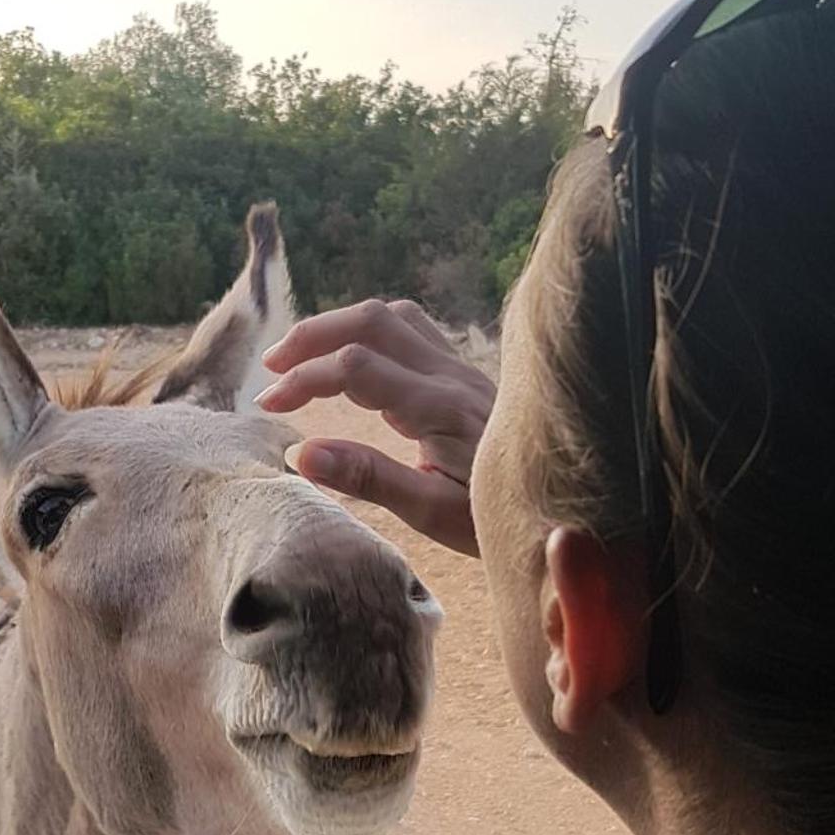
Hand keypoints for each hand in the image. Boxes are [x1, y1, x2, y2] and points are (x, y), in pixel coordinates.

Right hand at [257, 299, 495, 557]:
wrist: (566, 505)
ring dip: (339, 326)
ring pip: (392, 315)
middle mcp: (452, 374)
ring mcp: (461, 367)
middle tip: (271, 369)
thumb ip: (369, 479)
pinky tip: (351, 358)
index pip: (356, 366)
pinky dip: (369, 331)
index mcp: (441, 408)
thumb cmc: (498, 519)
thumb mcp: (432, 514)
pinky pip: (412, 328)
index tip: (269, 406)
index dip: (304, 378)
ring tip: (300, 357)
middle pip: (372, 320)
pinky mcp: (464, 371)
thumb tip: (301, 452)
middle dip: (312, 336)